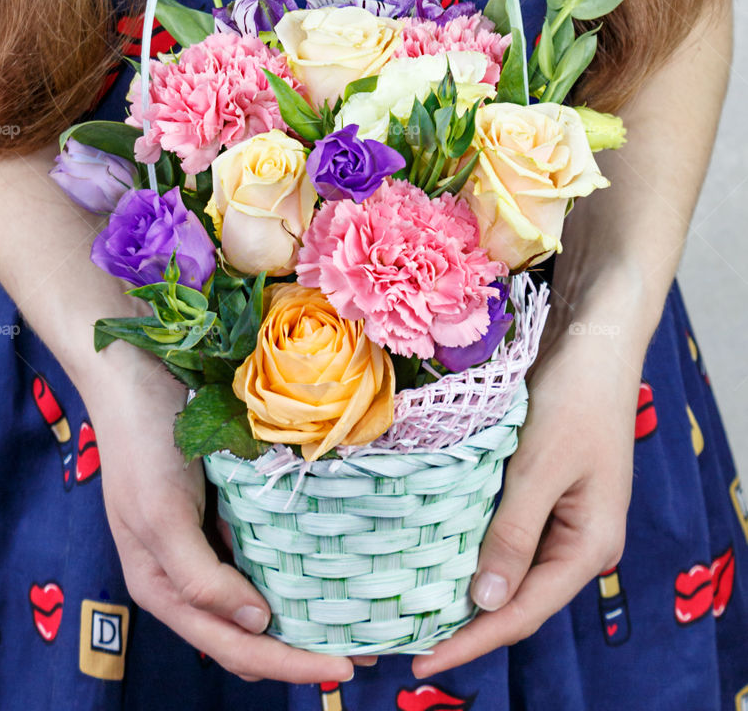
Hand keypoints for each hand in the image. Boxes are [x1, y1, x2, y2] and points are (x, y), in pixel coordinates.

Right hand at [81, 342, 355, 684]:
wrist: (131, 368)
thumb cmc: (140, 442)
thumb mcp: (160, 516)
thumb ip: (199, 578)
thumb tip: (255, 624)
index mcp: (162, 586)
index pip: (234, 647)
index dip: (288, 665)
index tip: (342, 667)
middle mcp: (186, 570)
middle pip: (250, 632)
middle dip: (301, 648)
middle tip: (361, 648)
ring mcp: (204, 536)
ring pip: (258, 593)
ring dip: (300, 610)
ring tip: (352, 614)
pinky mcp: (220, 504)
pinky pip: (261, 547)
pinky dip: (291, 561)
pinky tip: (326, 558)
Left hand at [412, 315, 640, 677]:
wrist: (593, 337)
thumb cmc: (575, 397)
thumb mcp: (541, 466)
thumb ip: (514, 533)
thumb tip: (485, 603)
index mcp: (590, 545)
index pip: (523, 611)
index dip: (472, 641)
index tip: (421, 662)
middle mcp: (578, 539)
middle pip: (516, 596)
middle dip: (465, 621)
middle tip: (406, 639)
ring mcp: (560, 513)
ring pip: (506, 564)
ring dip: (465, 584)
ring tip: (412, 606)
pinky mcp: (540, 487)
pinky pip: (502, 529)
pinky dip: (470, 544)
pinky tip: (435, 549)